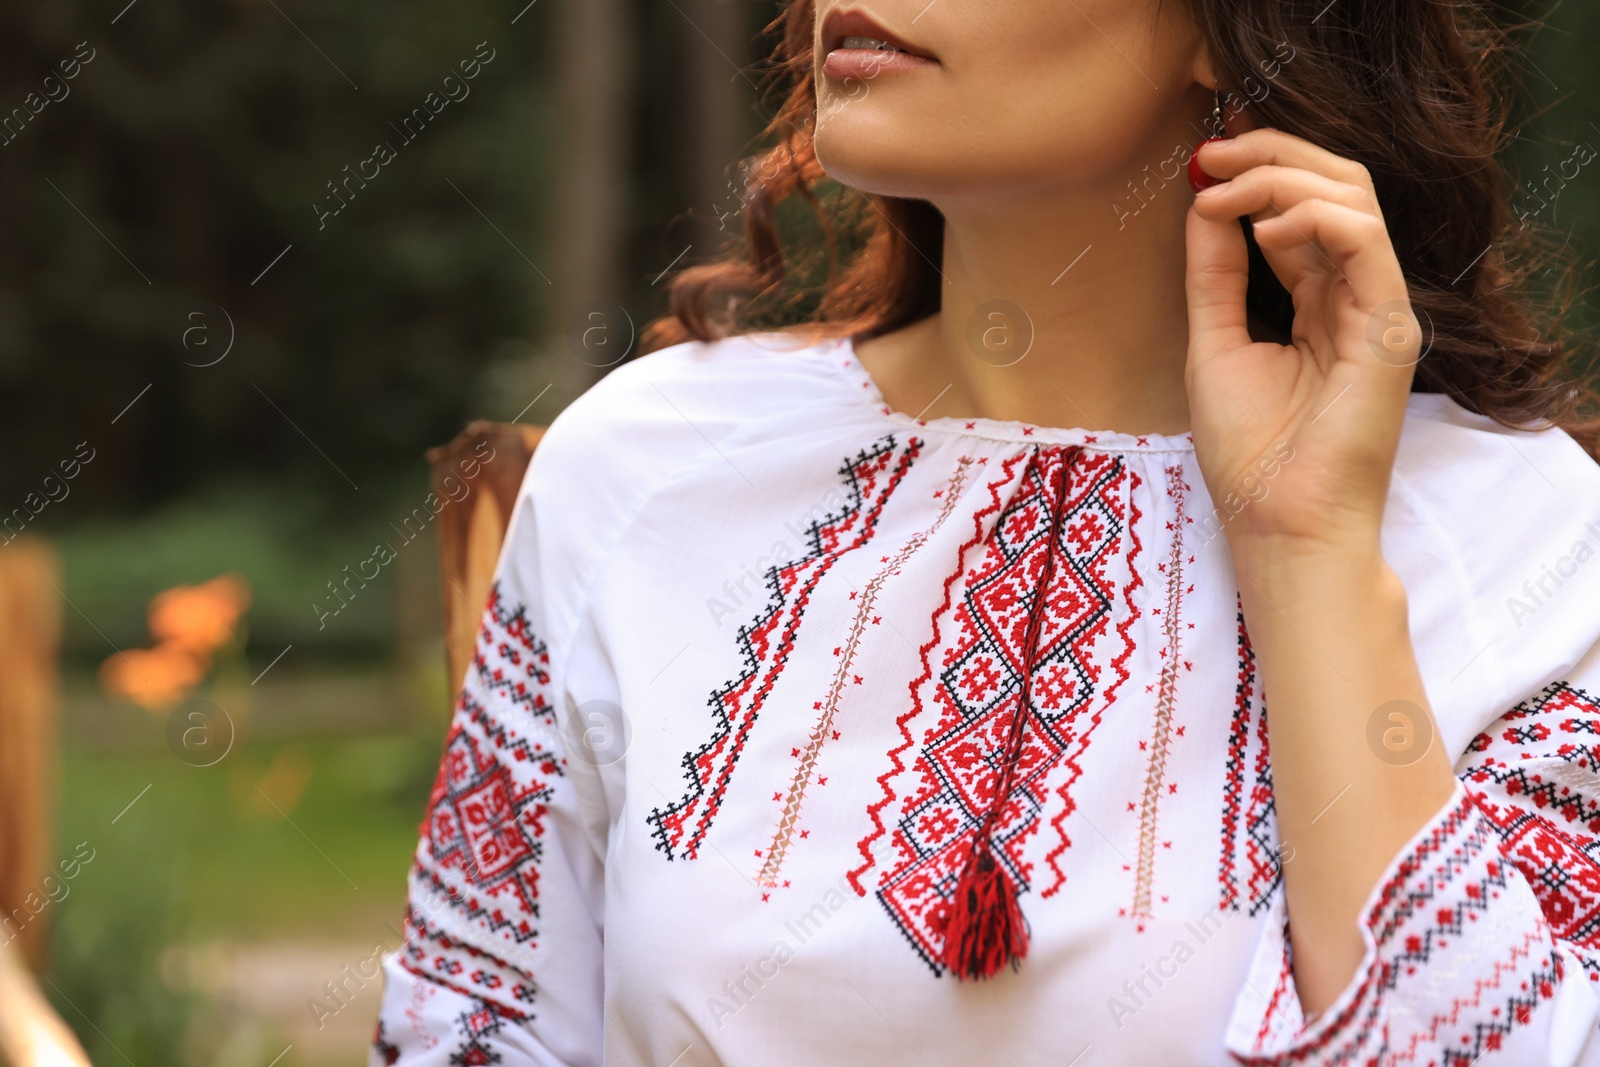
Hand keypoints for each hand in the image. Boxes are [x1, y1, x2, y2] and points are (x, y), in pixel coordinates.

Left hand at [1184, 128, 1421, 560]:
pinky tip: (1266, 224)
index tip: (1198, 161)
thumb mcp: (1215, 342)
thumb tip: (1202, 201)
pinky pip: (1366, 240)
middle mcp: (1352, 294)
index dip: (1253, 172)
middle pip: (1333, 187)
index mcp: (1316, 299)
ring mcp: (1376, 306)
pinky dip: (1314, 214)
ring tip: (1225, 189)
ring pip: (1353, 199)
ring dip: (1283, 176)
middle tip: (1213, 150)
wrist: (1279, 520)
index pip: (1299, 208)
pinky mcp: (1390, 324)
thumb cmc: (1250, 451)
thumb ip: (1215, 273)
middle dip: (1271, 154)